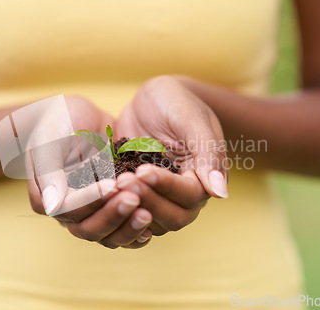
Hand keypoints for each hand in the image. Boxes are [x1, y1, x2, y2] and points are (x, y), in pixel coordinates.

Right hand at [27, 96, 152, 248]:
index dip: (90, 200)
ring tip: (147, 213)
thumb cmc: (58, 123)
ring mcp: (91, 213)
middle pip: (89, 229)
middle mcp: (68, 213)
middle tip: (134, 199)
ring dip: (127, 226)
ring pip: (107, 235)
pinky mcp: (110, 209)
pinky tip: (152, 221)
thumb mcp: (49, 140)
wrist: (78, 116)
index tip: (112, 185)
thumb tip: (52, 205)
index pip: (69, 209)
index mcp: (46, 199)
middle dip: (112, 216)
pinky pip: (122, 229)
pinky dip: (135, 229)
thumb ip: (49, 172)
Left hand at [115, 76, 228, 235]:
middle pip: (172, 218)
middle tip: (123, 181)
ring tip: (111, 186)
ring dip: (130, 207)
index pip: (190, 196)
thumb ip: (208, 154)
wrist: (152, 98)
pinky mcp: (136, 193)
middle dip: (147, 200)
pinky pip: (129, 209)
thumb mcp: (192, 119)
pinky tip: (99, 191)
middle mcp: (184, 194)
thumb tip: (221, 194)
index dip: (166, 187)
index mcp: (203, 177)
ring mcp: (159, 196)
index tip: (142, 170)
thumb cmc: (177, 102)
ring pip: (150, 220)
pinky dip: (115, 205)